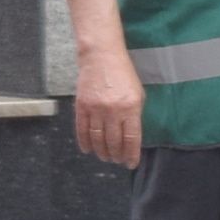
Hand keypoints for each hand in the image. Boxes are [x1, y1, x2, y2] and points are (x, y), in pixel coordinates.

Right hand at [75, 47, 144, 168]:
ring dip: (101, 151)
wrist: (101, 56)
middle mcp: (113, 111)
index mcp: (131, 108)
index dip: (131, 154)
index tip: (131, 163)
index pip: (131, 139)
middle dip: (116, 155)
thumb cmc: (123, 74)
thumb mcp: (137, 94)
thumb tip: (130, 136)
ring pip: (97, 138)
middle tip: (116, 161)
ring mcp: (95, 109)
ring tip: (105, 157)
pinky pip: (82, 129)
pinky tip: (88, 149)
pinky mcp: (81, 106)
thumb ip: (134, 115)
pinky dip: (84, 142)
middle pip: (114, 141)